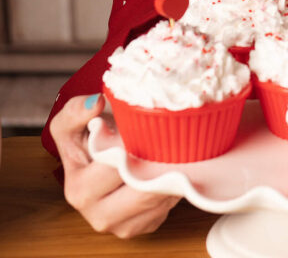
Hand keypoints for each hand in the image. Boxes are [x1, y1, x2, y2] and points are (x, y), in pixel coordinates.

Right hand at [51, 93, 180, 237]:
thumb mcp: (71, 121)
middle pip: (140, 190)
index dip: (132, 146)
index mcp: (79, 190)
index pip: (115, 168)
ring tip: (174, 150)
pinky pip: (166, 207)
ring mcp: (121, 226)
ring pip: (158, 199)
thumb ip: (76, 111)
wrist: (99, 158)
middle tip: (170, 139)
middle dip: (157, 164)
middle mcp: (98, 214)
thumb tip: (96, 103)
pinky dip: (172, 187)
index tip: (143, 128)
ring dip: (169, 175)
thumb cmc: (85, 139)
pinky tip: (169, 168)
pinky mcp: (142, 227)